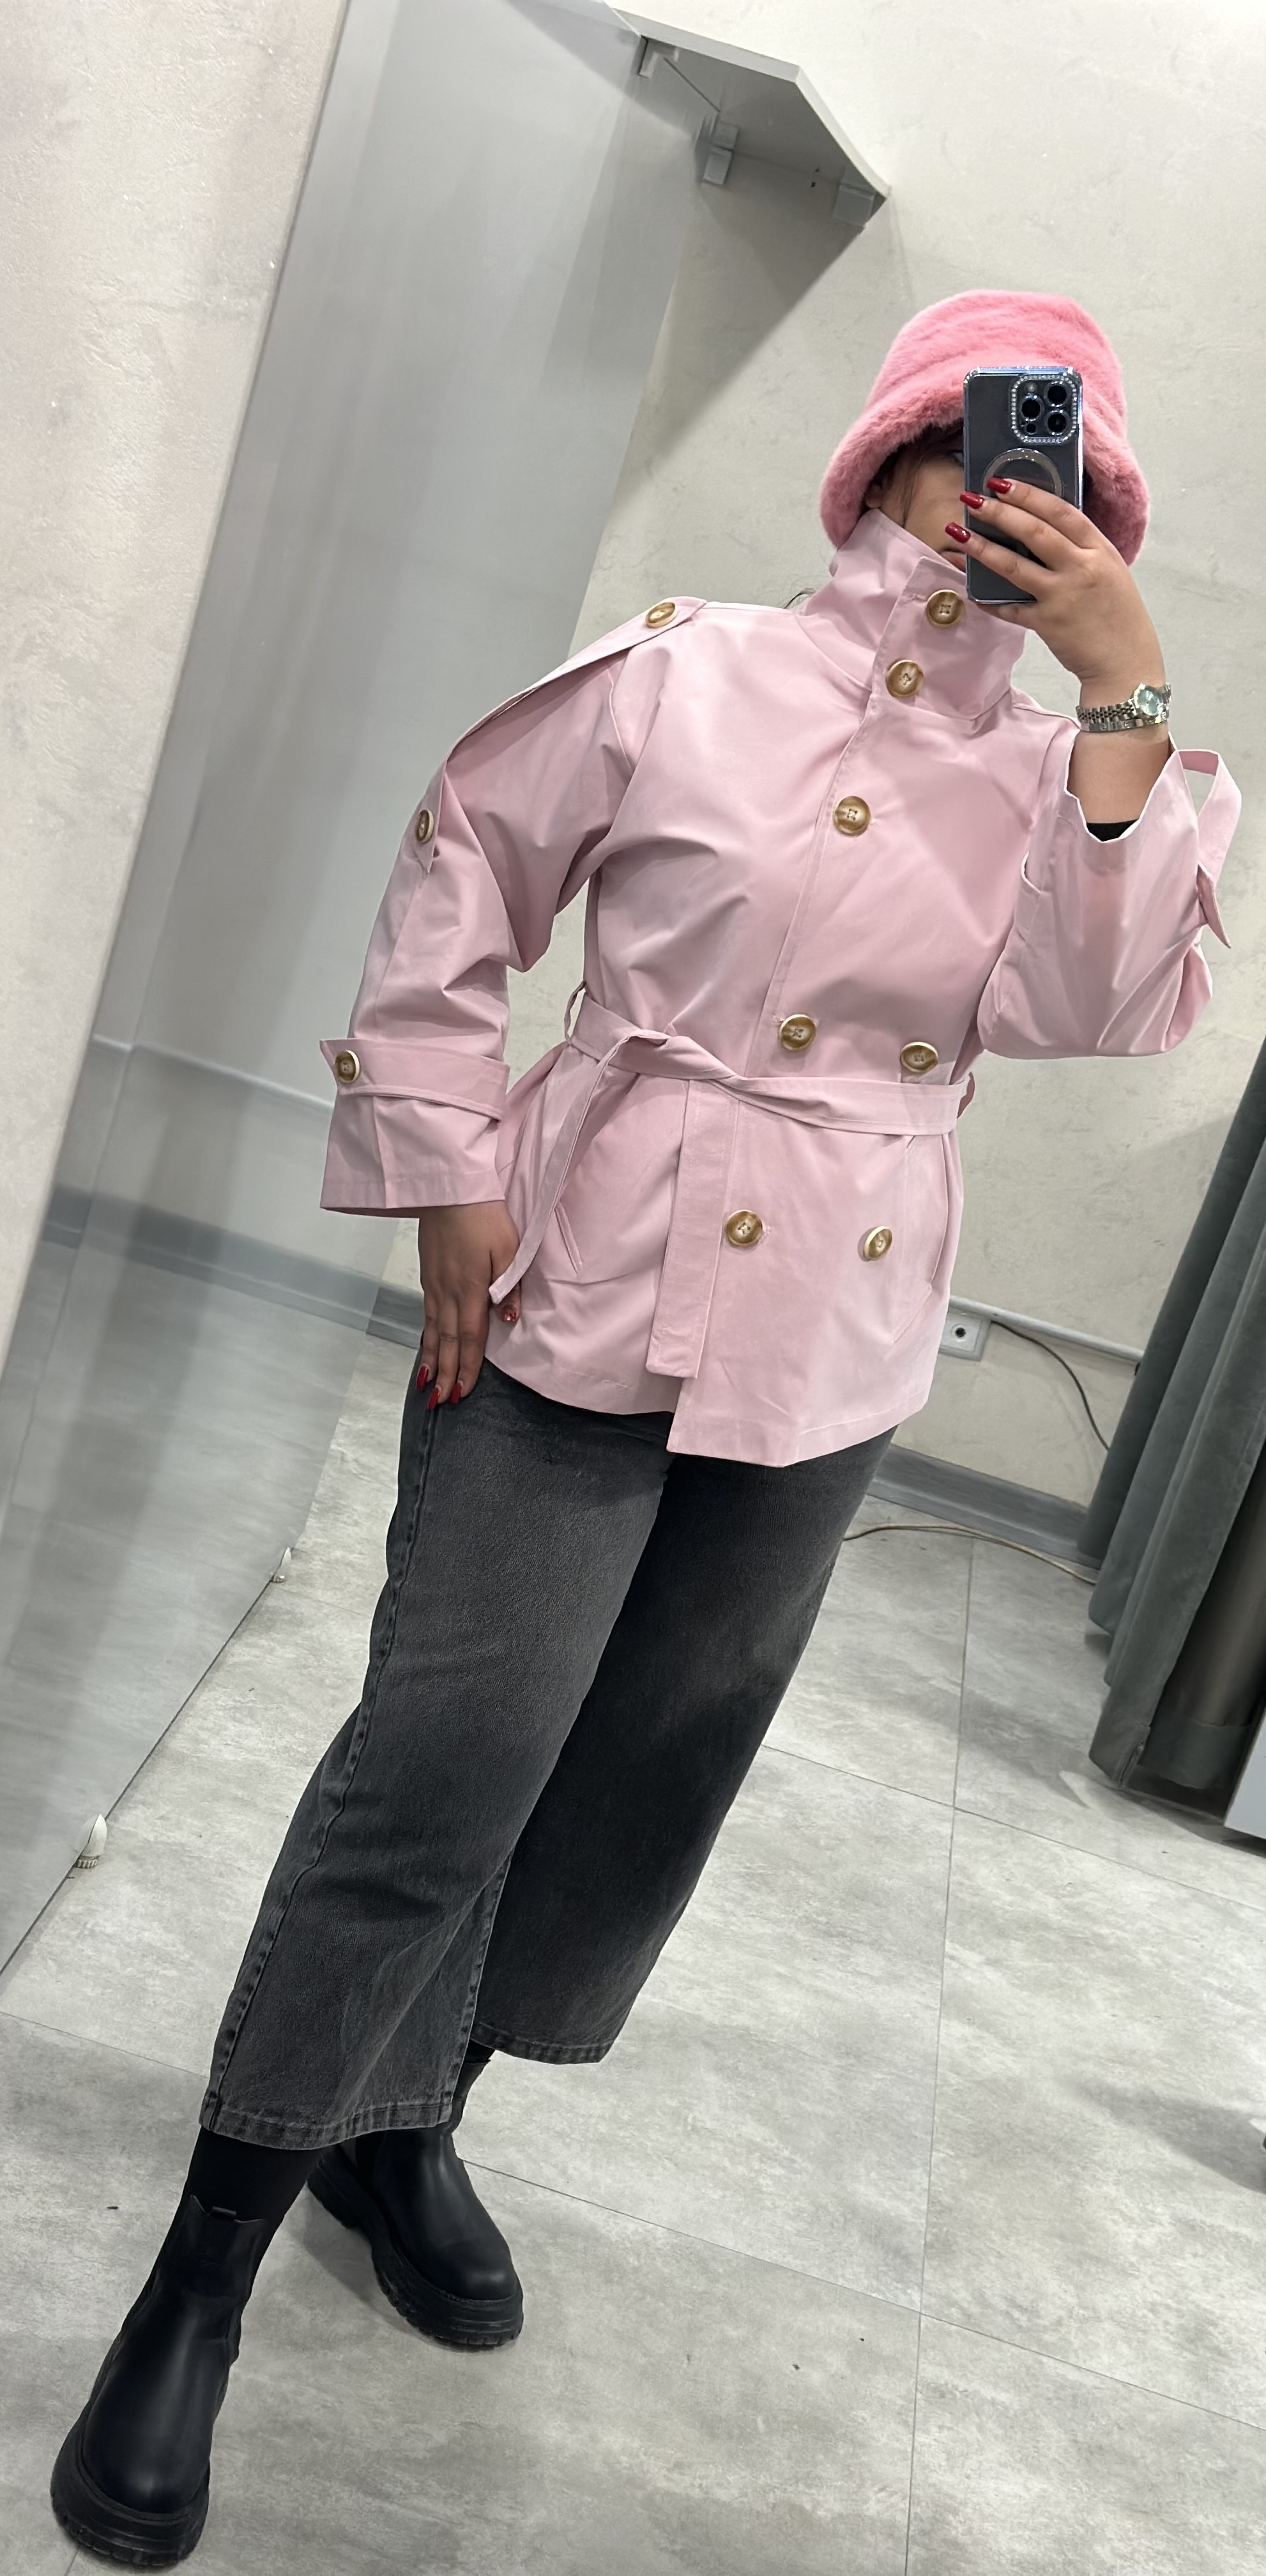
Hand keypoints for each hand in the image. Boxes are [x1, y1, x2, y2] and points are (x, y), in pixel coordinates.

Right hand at [414, 1201, 520, 1404]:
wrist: (447, 1189)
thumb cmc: (483, 1215)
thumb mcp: (509, 1249)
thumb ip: (510, 1287)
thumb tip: (509, 1321)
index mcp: (471, 1290)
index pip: (470, 1339)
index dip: (467, 1368)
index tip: (462, 1392)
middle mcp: (448, 1293)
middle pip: (447, 1342)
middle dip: (446, 1374)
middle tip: (441, 1402)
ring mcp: (434, 1284)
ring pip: (433, 1331)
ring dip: (432, 1360)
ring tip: (427, 1384)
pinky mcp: (428, 1274)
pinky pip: (426, 1314)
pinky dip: (425, 1336)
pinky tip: (426, 1346)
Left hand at [946, 478, 1171, 822]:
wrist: (1127, 663)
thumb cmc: (1118, 615)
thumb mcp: (1109, 571)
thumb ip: (1081, 550)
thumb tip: (1042, 528)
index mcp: (1099, 550)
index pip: (1061, 511)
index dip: (1029, 494)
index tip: (1001, 482)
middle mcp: (1081, 568)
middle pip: (1035, 532)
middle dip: (1000, 512)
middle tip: (972, 499)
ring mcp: (1063, 597)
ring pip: (1015, 566)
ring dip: (982, 549)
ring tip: (957, 534)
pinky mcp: (1048, 624)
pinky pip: (1010, 608)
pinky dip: (989, 600)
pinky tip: (970, 589)